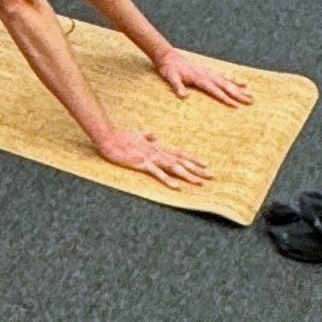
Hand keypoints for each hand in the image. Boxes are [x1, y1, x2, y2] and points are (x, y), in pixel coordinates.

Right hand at [94, 128, 213, 189]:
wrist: (109, 138)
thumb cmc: (121, 136)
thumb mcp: (137, 134)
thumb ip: (146, 135)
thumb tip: (154, 134)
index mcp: (157, 147)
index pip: (179, 153)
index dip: (193, 159)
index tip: (206, 164)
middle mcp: (158, 152)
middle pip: (181, 161)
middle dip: (197, 169)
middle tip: (212, 176)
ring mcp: (151, 158)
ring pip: (174, 167)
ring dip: (188, 175)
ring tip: (201, 183)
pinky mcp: (142, 163)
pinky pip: (157, 173)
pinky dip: (167, 179)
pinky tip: (177, 186)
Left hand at [155, 47, 252, 106]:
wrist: (169, 56)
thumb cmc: (169, 69)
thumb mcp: (170, 77)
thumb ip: (177, 86)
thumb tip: (184, 97)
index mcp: (200, 78)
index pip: (215, 90)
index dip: (225, 98)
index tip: (236, 105)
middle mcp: (208, 74)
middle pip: (226, 86)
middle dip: (239, 94)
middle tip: (251, 101)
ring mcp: (209, 72)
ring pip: (228, 81)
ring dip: (240, 88)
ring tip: (251, 94)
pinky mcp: (209, 70)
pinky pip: (224, 75)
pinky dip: (234, 79)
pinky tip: (241, 82)